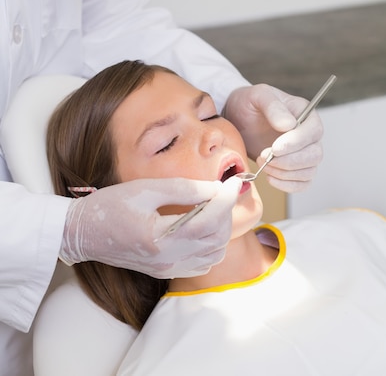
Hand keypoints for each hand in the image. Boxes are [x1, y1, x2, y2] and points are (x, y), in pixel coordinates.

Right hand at [60, 177, 240, 277]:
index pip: (208, 221)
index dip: (227, 200)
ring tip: (215, 205)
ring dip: (222, 229)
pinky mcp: (165, 271)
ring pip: (214, 254)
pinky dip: (212, 244)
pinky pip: (202, 263)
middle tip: (225, 190)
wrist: (82, 233)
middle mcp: (167, 259)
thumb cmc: (109, 206)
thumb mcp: (145, 189)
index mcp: (159, 238)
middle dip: (227, 212)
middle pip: (216, 239)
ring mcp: (167, 268)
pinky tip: (204, 225)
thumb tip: (216, 188)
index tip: (236, 182)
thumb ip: (183, 189)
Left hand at [222, 84, 322, 191]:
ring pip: (309, 171)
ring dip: (285, 173)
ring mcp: (303, 153)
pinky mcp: (294, 168)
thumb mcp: (257, 96)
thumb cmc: (249, 104)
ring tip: (263, 164)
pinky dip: (287, 185)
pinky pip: (302, 183)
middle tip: (264, 156)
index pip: (314, 131)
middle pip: (315, 155)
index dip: (296, 143)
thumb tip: (289, 125)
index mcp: (305, 113)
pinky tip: (270, 177)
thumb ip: (273, 106)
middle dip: (288, 161)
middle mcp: (308, 134)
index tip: (275, 148)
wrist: (237, 119)